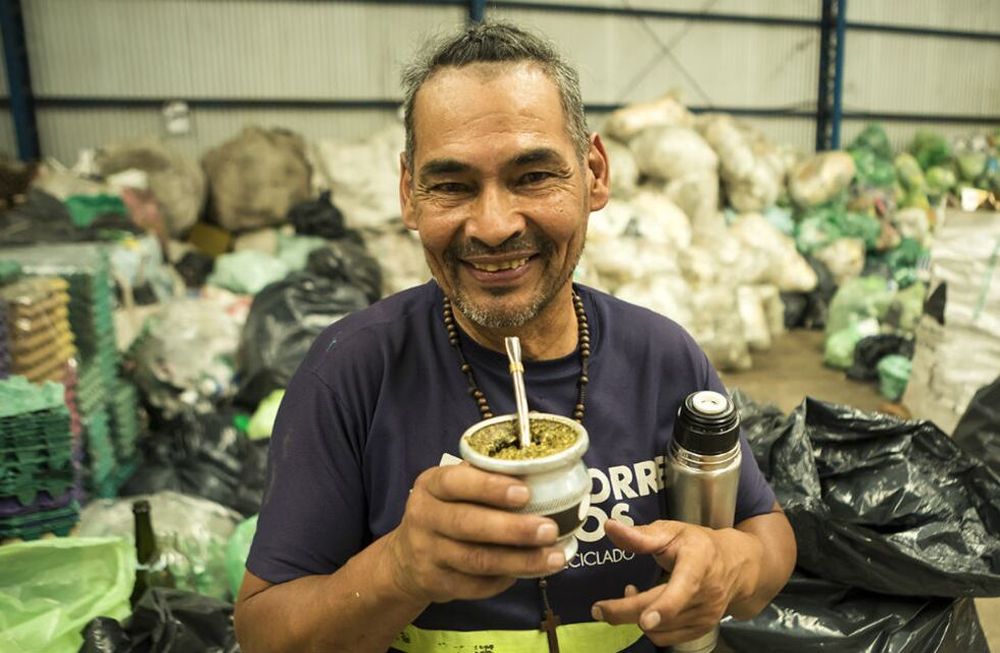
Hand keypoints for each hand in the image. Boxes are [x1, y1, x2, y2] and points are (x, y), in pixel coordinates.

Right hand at [384, 464, 567, 603]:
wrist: (406, 559)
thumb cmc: (445, 511)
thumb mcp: (453, 488)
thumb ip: (484, 477)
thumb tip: (537, 473)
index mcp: (431, 485)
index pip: (456, 482)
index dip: (490, 487)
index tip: (525, 492)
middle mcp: (423, 517)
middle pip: (468, 524)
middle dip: (513, 528)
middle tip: (549, 529)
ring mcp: (427, 553)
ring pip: (477, 559)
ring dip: (519, 560)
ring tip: (553, 557)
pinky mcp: (436, 583)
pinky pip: (475, 585)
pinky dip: (504, 580)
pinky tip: (527, 573)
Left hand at [590, 520, 761, 646]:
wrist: (736, 566)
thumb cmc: (700, 545)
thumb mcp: (673, 531)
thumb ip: (641, 534)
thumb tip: (610, 527)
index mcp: (699, 564)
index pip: (683, 589)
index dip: (665, 606)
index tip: (645, 620)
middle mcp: (705, 595)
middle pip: (661, 613)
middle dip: (625, 612)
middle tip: (598, 608)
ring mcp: (705, 616)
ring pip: (660, 629)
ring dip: (635, 615)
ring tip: (630, 593)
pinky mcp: (700, 630)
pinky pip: (666, 637)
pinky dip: (649, 626)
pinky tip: (645, 607)